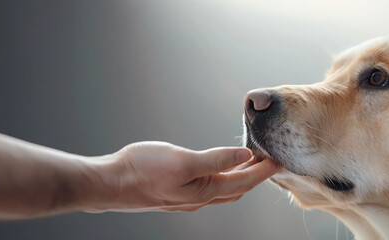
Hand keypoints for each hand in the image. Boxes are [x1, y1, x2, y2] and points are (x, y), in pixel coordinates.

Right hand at [85, 142, 280, 212]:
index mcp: (204, 191)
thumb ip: (216, 159)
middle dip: (256, 175)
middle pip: (238, 187)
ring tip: (251, 161)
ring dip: (240, 176)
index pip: (245, 182)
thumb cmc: (142, 170)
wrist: (108, 184)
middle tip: (271, 159)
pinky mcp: (177, 191)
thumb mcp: (182, 160)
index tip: (280, 159)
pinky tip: (220, 166)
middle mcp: (199, 198)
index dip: (264, 171)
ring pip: (224, 188)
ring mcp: (187, 197)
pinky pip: (210, 186)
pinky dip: (222, 175)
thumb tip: (245, 155)